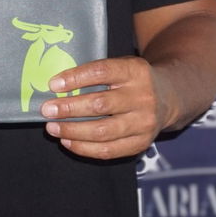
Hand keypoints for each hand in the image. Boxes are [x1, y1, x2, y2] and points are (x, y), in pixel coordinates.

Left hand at [40, 55, 167, 160]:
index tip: (53, 84)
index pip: (102, 72)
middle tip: (47, 110)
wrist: (168, 97)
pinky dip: (84, 148)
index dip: (76, 78)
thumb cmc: (133, 80)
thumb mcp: (122, 67)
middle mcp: (142, 97)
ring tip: (52, 127)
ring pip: (102, 131)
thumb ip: (95, 74)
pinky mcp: (141, 143)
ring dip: (72, 130)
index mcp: (135, 71)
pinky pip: (109, 150)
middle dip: (69, 108)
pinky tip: (67, 140)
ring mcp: (144, 122)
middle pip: (100, 105)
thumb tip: (56, 87)